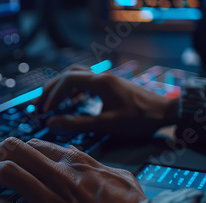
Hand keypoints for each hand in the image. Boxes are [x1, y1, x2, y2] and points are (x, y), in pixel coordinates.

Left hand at [0, 137, 146, 202]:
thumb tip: (78, 154)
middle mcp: (58, 176)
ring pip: (7, 174)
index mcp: (75, 162)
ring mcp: (50, 200)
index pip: (32, 144)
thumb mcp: (121, 177)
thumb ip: (98, 163)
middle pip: (13, 150)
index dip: (13, 149)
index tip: (6, 158)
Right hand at [35, 65, 178, 137]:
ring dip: (61, 88)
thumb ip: (78, 124)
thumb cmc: (140, 119)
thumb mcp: (108, 125)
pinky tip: (69, 102)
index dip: (53, 94)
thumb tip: (52, 123)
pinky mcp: (110, 86)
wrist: (166, 112)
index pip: (68, 80)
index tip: (44, 111)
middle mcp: (102, 77)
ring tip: (50, 103)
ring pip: (76, 76)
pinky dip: (72, 90)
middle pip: (69, 74)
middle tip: (39, 105)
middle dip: (52, 89)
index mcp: (101, 83)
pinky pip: (85, 83)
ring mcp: (106, 80)